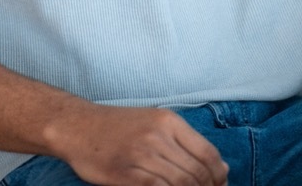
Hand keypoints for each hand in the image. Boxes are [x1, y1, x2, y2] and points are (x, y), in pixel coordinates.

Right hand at [55, 104, 227, 185]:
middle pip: (196, 171)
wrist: (79, 126)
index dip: (219, 175)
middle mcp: (158, 136)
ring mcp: (141, 154)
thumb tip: (222, 167)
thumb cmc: (120, 127)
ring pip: (180, 182)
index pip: (208, 152)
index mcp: (170, 121)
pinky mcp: (125, 173)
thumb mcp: (155, 123)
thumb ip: (187, 143)